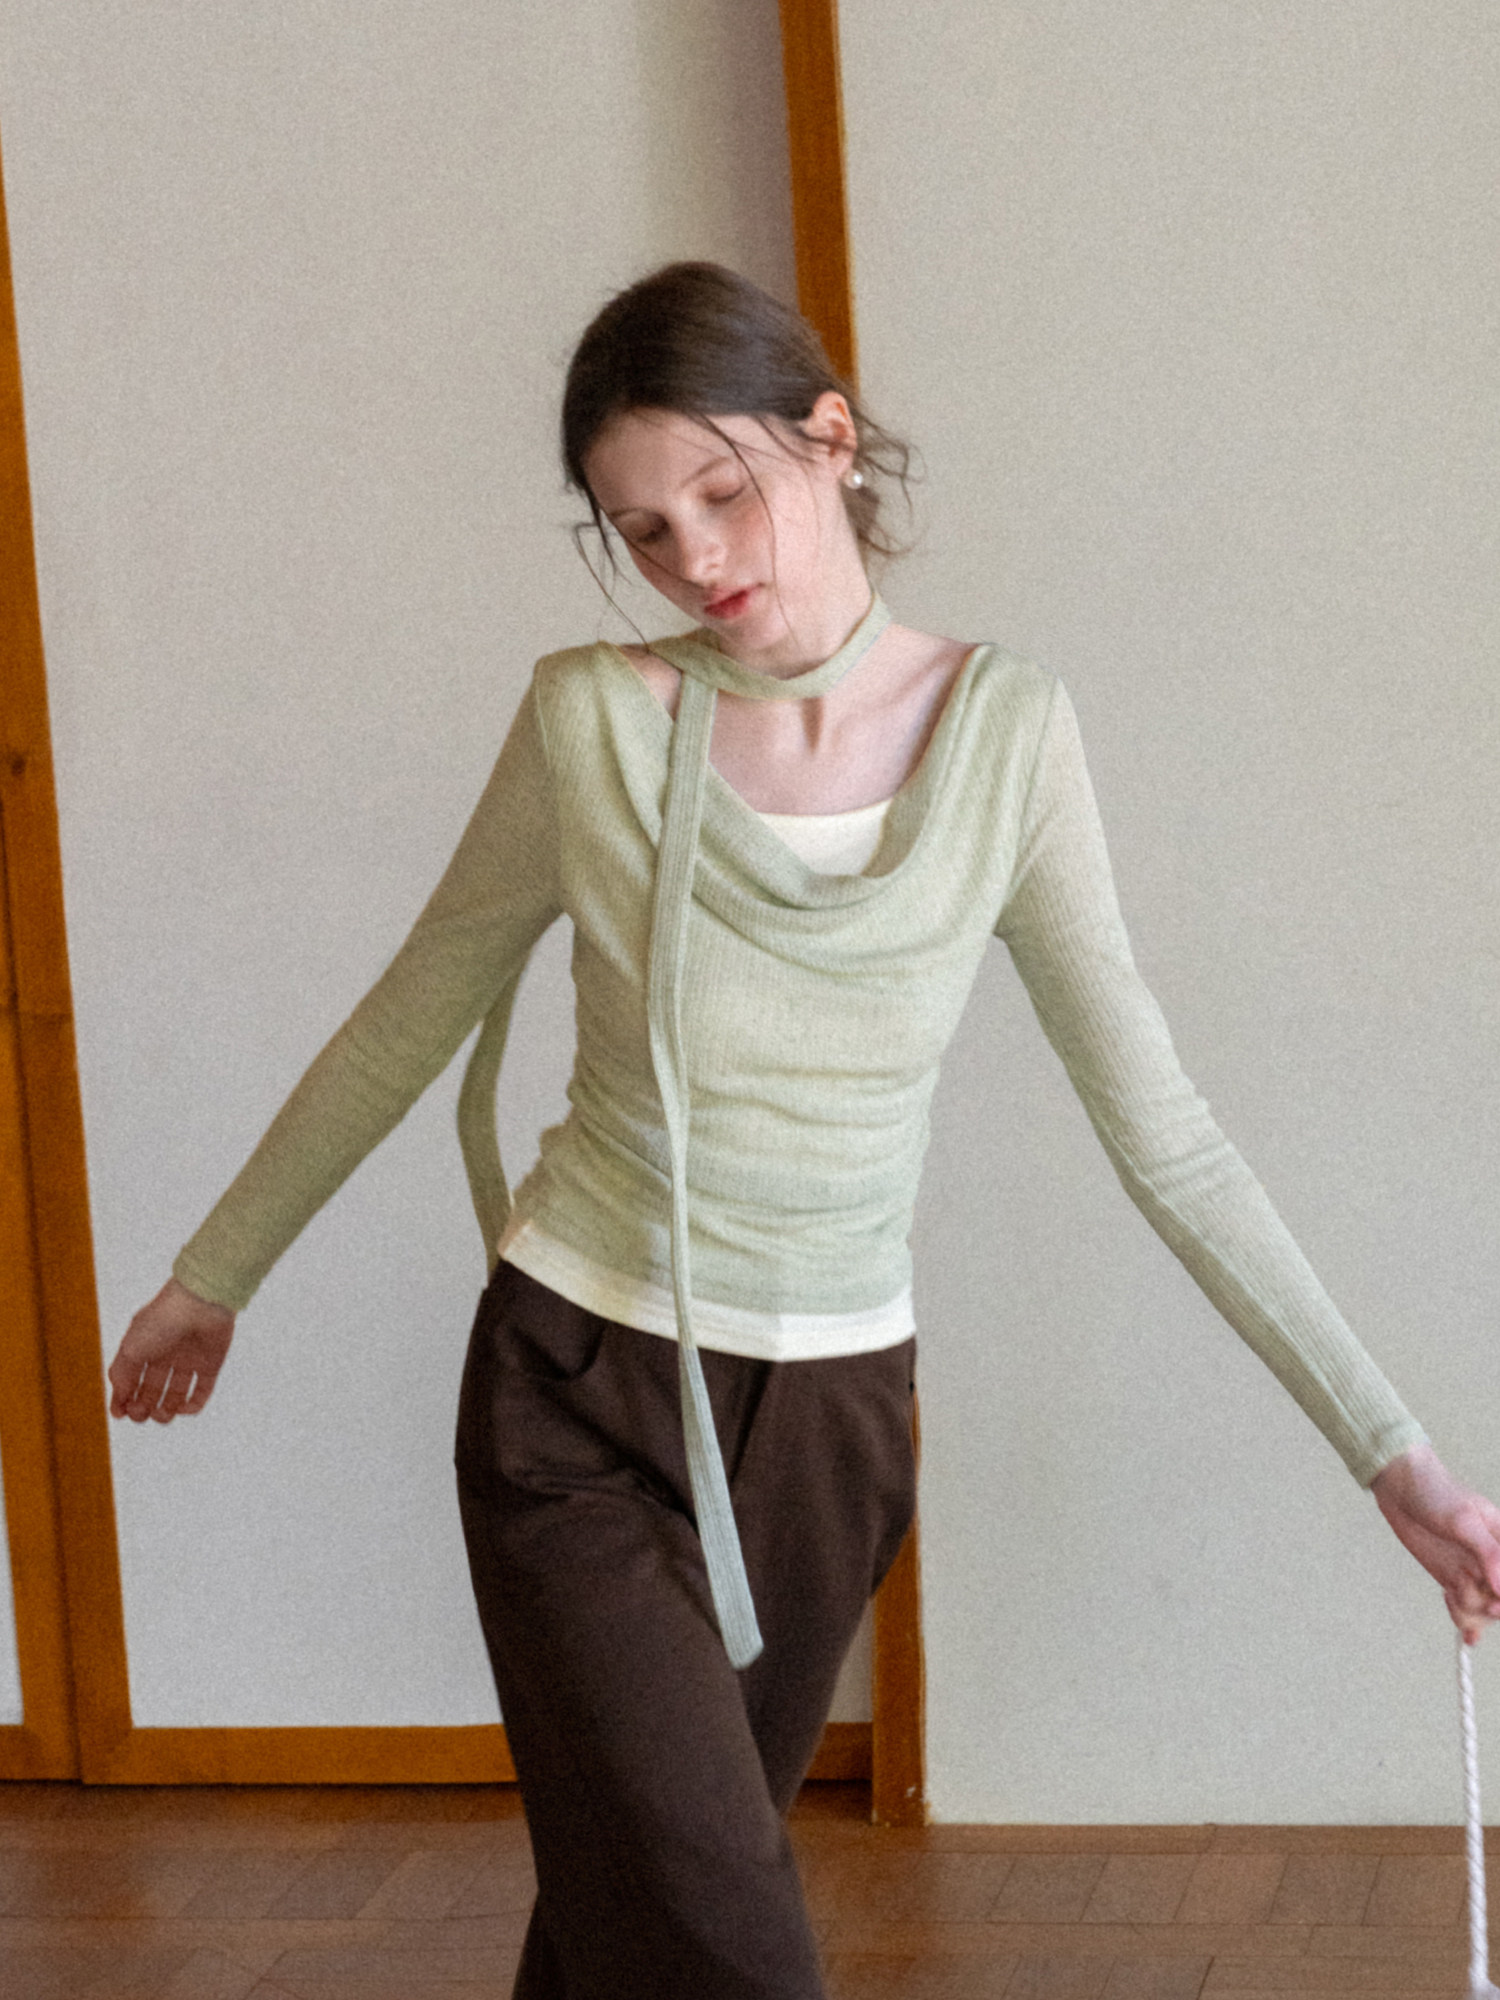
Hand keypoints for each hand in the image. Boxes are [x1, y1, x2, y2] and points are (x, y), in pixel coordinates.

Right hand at [109, 1278, 235, 1422]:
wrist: (201, 1302)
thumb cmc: (163, 1320)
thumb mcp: (131, 1348)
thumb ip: (121, 1375)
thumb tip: (118, 1402)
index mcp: (143, 1347)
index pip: (129, 1379)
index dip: (123, 1399)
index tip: (120, 1413)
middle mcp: (164, 1355)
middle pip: (150, 1390)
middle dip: (142, 1407)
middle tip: (141, 1413)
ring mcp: (188, 1360)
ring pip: (174, 1394)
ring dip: (165, 1411)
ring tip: (160, 1415)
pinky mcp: (210, 1364)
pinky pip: (201, 1390)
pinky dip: (193, 1406)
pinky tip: (182, 1409)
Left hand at [1371, 1442, 1499, 1644]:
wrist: (1401, 1488)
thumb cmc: (1437, 1494)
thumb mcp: (1463, 1520)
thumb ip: (1487, 1553)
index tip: (1496, 1604)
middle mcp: (1493, 1561)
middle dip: (1491, 1607)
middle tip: (1478, 1603)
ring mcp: (1473, 1571)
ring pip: (1483, 1608)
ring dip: (1470, 1610)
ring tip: (1452, 1595)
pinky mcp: (1452, 1578)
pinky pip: (1466, 1608)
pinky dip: (1466, 1621)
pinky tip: (1467, 1635)